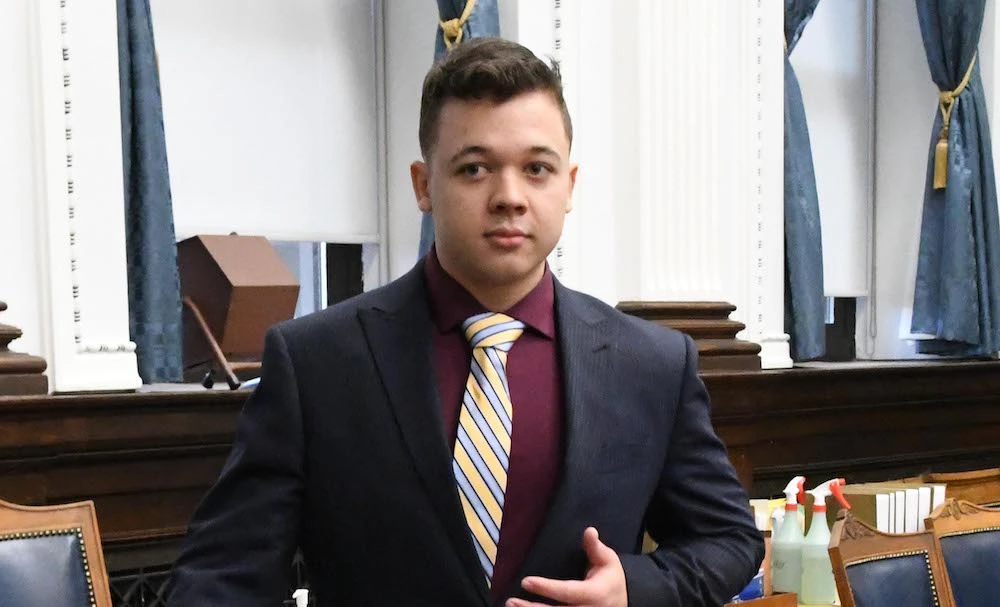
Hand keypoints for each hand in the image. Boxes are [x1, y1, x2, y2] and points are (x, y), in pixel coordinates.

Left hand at [505, 527, 626, 606]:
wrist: (624, 601)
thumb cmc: (612, 578)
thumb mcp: (608, 560)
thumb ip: (595, 548)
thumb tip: (589, 531)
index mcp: (594, 594)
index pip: (567, 591)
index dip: (546, 588)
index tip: (526, 581)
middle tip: (511, 601)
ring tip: (511, 606)